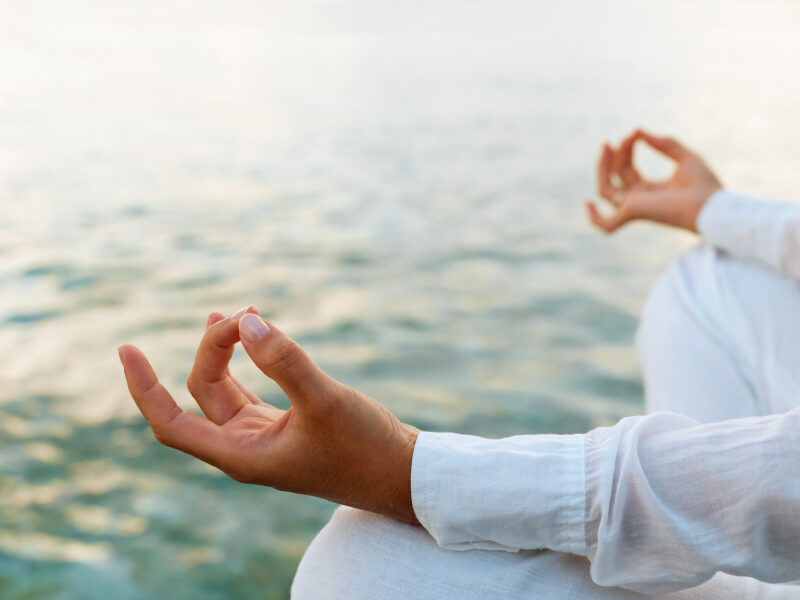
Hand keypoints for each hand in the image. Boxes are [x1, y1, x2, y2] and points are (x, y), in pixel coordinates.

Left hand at [118, 308, 419, 523]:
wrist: (400, 474)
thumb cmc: (365, 447)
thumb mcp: (325, 400)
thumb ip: (285, 361)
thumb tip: (245, 323)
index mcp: (242, 456)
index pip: (171, 424)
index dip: (143, 388)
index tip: (127, 349)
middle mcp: (245, 448)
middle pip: (203, 393)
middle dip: (212, 349)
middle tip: (244, 313)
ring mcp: (263, 437)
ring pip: (224, 390)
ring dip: (224, 352)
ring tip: (235, 314)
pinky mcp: (284, 425)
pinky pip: (247, 389)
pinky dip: (244, 361)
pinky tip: (249, 334)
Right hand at [586, 129, 722, 232]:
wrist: (712, 206)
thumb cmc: (704, 186)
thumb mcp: (684, 155)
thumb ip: (663, 143)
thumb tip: (638, 131)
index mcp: (650, 190)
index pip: (627, 169)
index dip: (627, 149)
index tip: (636, 133)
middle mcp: (639, 200)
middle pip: (615, 177)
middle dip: (613, 156)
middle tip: (611, 141)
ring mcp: (634, 208)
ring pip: (606, 190)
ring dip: (603, 168)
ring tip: (608, 146)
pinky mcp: (633, 214)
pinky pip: (607, 223)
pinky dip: (595, 218)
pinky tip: (587, 204)